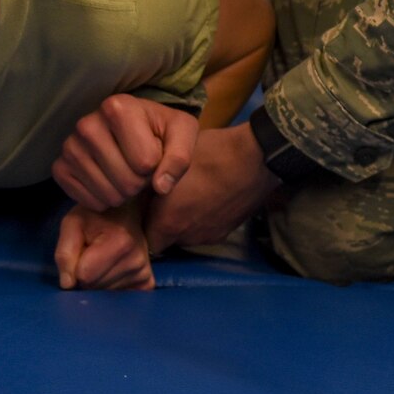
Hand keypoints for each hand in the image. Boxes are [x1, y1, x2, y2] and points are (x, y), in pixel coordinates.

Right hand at [53, 95, 200, 209]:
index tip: (154, 154)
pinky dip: (103, 201)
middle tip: (140, 169)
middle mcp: (87, 123)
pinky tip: (109, 184)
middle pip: (127, 181)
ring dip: (124, 194)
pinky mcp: (59, 167)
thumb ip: (179, 158)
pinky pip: (86, 200)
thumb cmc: (159, 130)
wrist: (132, 132)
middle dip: (141, 183)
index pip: (146, 162)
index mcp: (117, 107)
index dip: (157, 167)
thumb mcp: (182, 133)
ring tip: (126, 175)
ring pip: (108, 194)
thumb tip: (161, 187)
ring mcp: (69, 146)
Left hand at [54, 202, 154, 291]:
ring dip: (98, 281)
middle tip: (92, 254)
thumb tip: (67, 284)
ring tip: (103, 260)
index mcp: (121, 242)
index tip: (82, 250)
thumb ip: (64, 252)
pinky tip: (113, 271)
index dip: (75, 266)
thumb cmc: (95, 217)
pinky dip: (110, 288)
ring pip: (104, 294)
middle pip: (94, 287)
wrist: (125, 214)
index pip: (84, 275)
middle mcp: (137, 261)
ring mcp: (145, 274)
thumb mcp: (72, 224)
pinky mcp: (148, 284)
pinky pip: (118, 297)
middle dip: (86, 276)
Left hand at [144, 124, 278, 254]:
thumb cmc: (208, 154)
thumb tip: (138, 188)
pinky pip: (204, 231)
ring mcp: (207, 236)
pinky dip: (201, 220)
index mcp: (168, 222)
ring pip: (184, 236)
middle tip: (162, 200)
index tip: (142, 208)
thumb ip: (150, 182)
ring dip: (182, 223)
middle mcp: (186, 237)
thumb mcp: (169, 160)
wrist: (255, 159)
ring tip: (186, 197)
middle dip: (161, 224)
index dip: (140, 224)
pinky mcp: (225, 233)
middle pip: (164, 240)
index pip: (143, 239)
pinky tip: (206, 199)